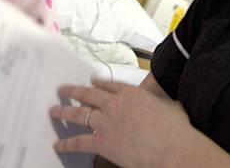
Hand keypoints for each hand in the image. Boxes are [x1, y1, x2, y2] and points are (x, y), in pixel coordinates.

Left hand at [49, 78, 191, 167]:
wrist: (172, 147)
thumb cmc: (176, 130)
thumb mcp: (172, 107)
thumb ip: (165, 105)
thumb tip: (174, 107)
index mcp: (132, 93)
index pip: (110, 85)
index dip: (98, 84)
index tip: (92, 82)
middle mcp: (115, 103)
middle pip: (89, 94)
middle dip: (74, 91)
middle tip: (63, 89)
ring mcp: (106, 122)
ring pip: (79, 114)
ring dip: (64, 111)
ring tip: (53, 110)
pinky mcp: (102, 141)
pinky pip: (78, 141)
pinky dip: (66, 144)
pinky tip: (58, 144)